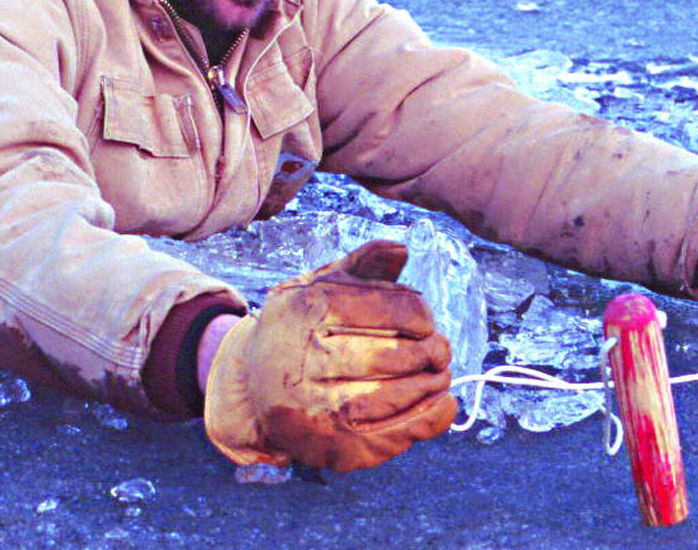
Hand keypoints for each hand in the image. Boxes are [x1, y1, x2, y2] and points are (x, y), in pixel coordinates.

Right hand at [203, 240, 457, 472]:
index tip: (426, 321)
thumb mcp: (321, 286)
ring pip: (391, 398)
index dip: (417, 314)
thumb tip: (401, 249)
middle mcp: (301, 360)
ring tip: (441, 373)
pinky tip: (444, 403)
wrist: (253, 385)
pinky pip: (389, 436)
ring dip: (430, 385)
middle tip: (441, 349)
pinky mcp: (327, 446)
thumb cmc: (301, 327)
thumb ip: (362, 265)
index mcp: (304, 310)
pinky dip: (426, 420)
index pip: (383, 309)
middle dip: (428, 351)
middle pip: (389, 356)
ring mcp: (312, 409)